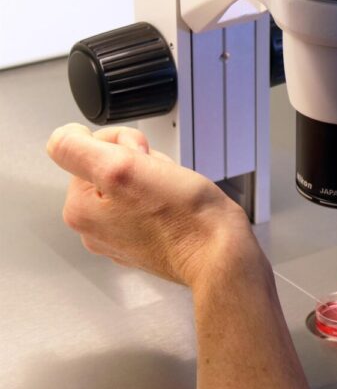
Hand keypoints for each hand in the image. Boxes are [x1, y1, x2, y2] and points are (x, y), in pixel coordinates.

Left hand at [47, 123, 259, 287]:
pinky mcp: (147, 242)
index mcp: (80, 210)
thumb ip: (76, 148)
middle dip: (140, 164)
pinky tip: (176, 208)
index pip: (88, 150)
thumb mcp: (121, 167)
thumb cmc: (183, 217)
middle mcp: (95, 228)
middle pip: (109, 167)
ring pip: (132, 184)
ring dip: (154, 180)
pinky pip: (149, 205)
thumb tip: (63, 136)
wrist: (222, 252)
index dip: (121, 145)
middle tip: (161, 180)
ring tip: (172, 195)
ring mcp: (122, 238)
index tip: (142, 161)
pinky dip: (165, 199)